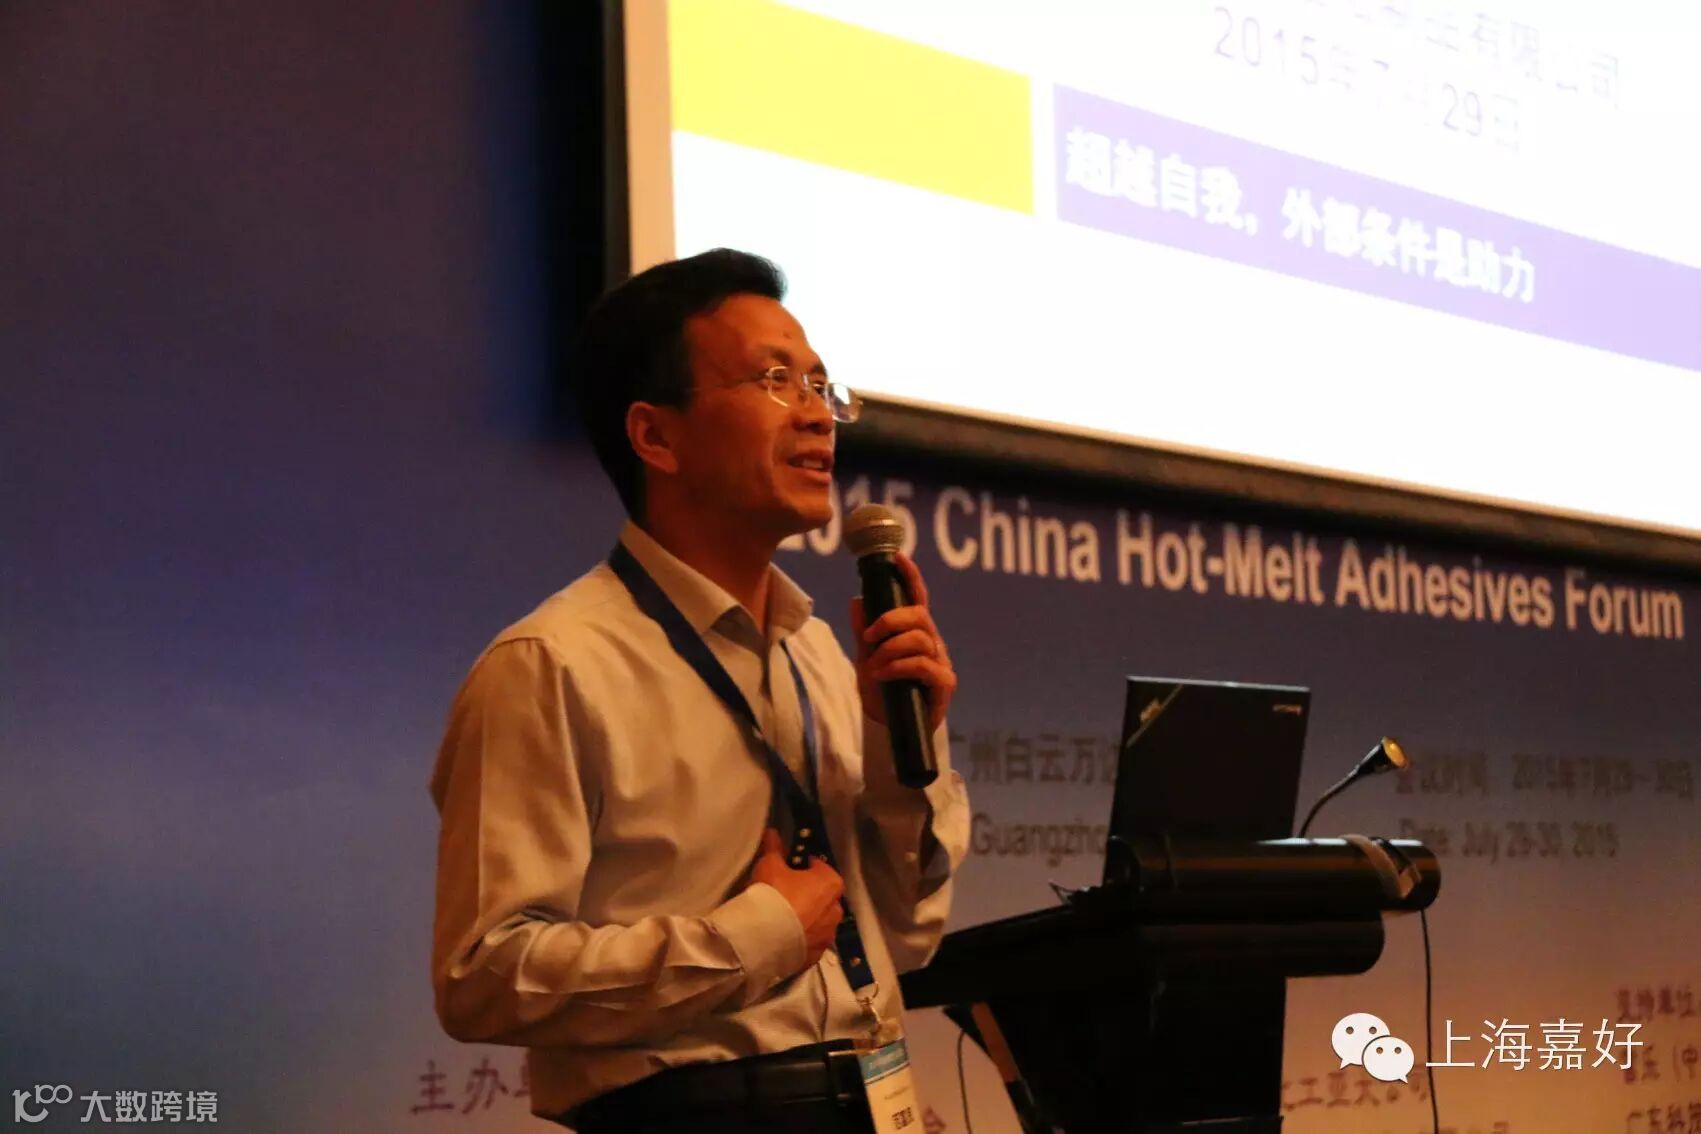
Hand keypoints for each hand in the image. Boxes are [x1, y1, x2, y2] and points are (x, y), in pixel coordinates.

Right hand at [748, 829, 842, 968]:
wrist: (762, 939)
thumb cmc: (772, 894)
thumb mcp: (769, 865)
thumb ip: (774, 848)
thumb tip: (774, 832)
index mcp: (830, 883)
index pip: (821, 868)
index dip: (805, 866)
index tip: (790, 868)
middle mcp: (836, 910)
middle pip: (823, 896)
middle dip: (809, 894)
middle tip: (786, 893)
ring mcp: (827, 936)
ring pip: (819, 922)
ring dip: (808, 918)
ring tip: (784, 919)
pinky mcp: (815, 956)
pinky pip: (810, 943)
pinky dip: (801, 939)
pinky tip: (784, 937)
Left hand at [850, 552, 956, 730]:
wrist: (889, 728)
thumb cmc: (883, 691)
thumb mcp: (867, 658)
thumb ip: (864, 632)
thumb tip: (857, 601)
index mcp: (916, 632)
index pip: (917, 598)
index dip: (910, 576)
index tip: (897, 557)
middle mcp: (932, 643)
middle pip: (920, 615)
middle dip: (891, 620)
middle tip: (868, 637)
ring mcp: (941, 662)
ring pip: (919, 639)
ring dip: (890, 650)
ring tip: (873, 667)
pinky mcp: (944, 684)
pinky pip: (923, 665)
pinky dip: (898, 666)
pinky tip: (883, 675)